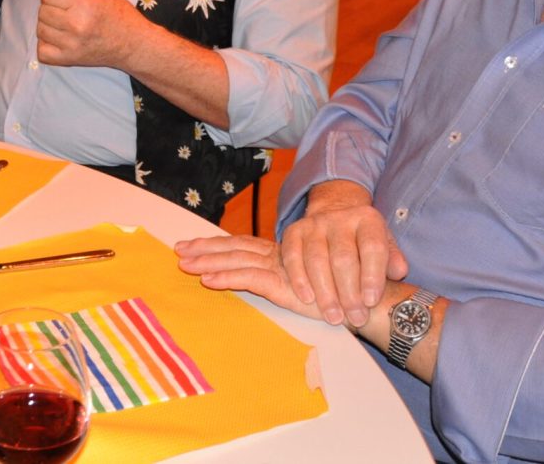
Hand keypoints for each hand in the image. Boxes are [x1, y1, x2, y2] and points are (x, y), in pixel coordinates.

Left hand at [35, 0, 141, 67]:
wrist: (134, 45)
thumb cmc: (120, 16)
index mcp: (85, 4)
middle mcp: (76, 24)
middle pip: (42, 11)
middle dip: (51, 8)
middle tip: (66, 12)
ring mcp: (71, 44)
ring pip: (40, 30)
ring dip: (48, 27)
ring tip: (65, 26)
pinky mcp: (69, 59)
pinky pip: (42, 51)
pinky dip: (47, 46)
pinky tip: (60, 40)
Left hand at [175, 234, 323, 320]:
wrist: (364, 299)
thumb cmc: (335, 294)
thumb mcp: (300, 282)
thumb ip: (279, 277)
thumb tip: (250, 278)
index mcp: (277, 254)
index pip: (240, 244)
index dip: (214, 243)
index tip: (190, 244)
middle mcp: (276, 257)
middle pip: (233, 248)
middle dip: (204, 248)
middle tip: (178, 249)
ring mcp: (280, 269)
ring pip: (236, 260)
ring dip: (208, 261)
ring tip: (185, 264)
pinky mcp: (285, 285)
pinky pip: (250, 279)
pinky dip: (227, 278)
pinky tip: (208, 280)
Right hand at [278, 181, 407, 327]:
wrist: (335, 215)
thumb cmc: (363, 243)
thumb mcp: (385, 246)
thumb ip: (393, 260)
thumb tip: (398, 271)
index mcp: (368, 220)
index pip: (372, 247)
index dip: (372, 276)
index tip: (371, 302)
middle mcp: (340, 218)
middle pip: (343, 257)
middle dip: (349, 293)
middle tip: (356, 318)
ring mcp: (314, 223)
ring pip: (316, 259)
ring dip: (325, 293)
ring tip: (334, 317)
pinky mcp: (293, 231)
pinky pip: (292, 256)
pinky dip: (299, 280)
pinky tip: (308, 300)